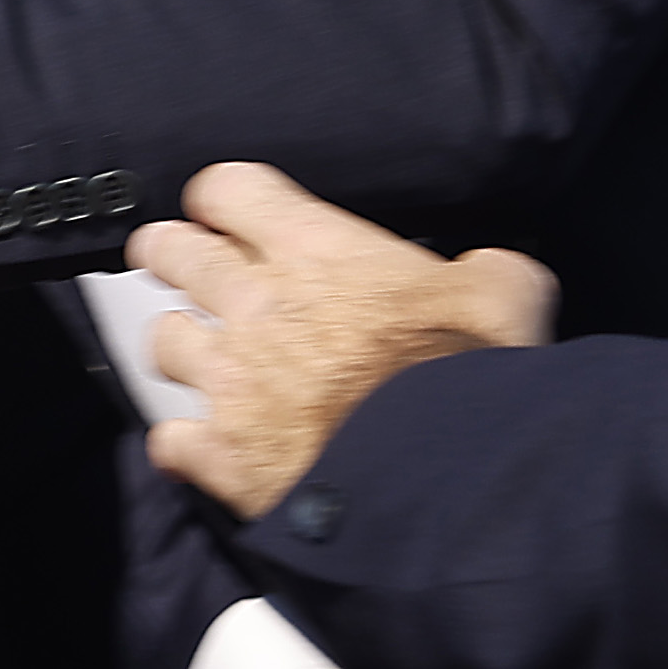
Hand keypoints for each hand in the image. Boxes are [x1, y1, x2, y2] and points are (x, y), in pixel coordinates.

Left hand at [131, 162, 557, 518]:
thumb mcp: (504, 296)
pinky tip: (201, 448)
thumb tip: (491, 274)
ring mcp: (232, 380)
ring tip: (206, 360)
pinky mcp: (225, 453)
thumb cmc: (473, 379)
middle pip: (171, 251)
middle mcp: (256, 304)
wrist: (452, 480)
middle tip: (184, 266)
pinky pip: (171, 438)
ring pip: (163, 340)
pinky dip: (185, 444)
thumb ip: (485, 271)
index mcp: (315, 251)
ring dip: (182, 348)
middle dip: (172, 255)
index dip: (225, 200)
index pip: (228, 188)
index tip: (230, 214)